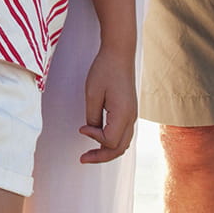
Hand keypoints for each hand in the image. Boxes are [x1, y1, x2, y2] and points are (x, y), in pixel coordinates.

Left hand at [80, 46, 137, 162]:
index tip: (81, 128)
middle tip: (83, 159)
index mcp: (123, 114)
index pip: (110, 141)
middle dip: (101, 156)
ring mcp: (132, 116)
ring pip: (123, 144)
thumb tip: (91, 131)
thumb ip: (92, 116)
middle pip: (119, 149)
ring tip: (90, 154)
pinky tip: (99, 139)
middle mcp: (131, 118)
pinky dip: (112, 142)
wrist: (119, 53)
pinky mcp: (130, 112)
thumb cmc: (104, 70)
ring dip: (107, 151)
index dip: (94, 139)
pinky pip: (123, 134)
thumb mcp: (92, 93)